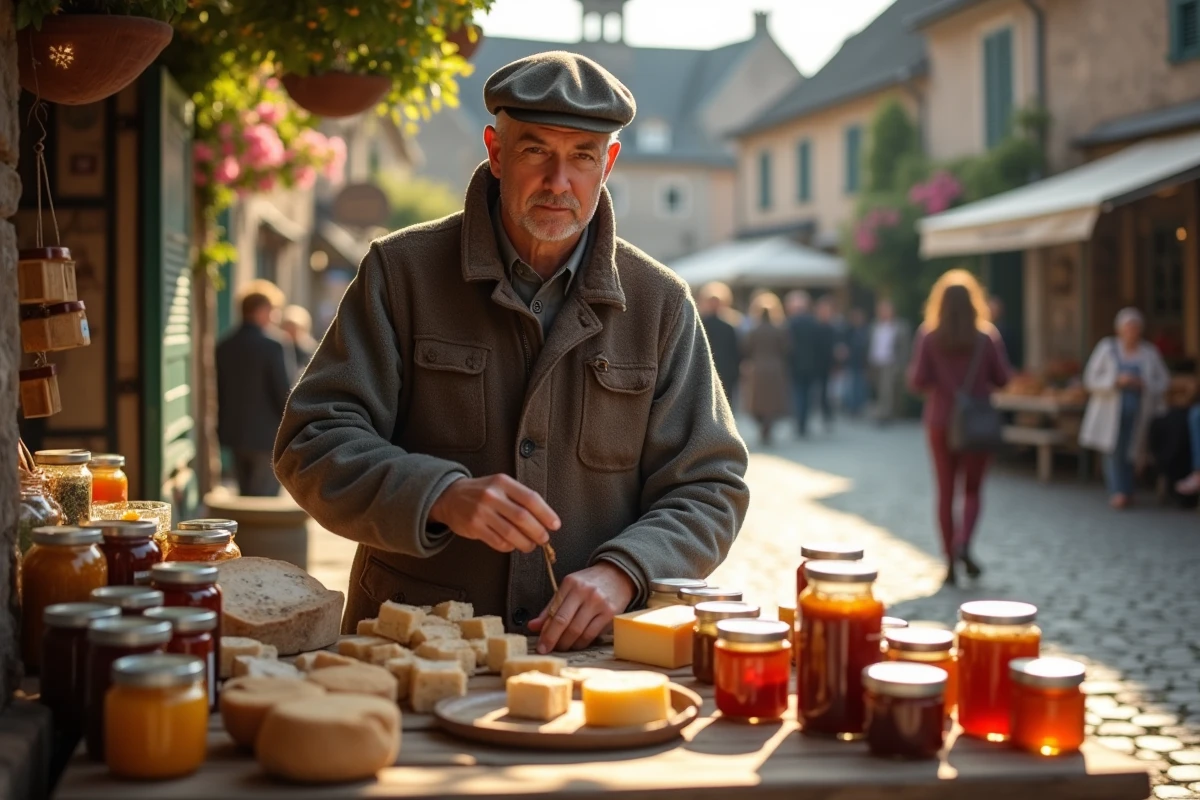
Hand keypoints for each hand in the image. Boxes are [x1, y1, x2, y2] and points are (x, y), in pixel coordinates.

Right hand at [428, 474, 559, 553]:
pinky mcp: (473, 526)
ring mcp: (481, 511)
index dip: (546, 514)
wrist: (449, 496)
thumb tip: (545, 518)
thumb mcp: (500, 485)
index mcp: (503, 482)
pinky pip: (497, 541)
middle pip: (522, 517)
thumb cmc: (482, 492)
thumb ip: (520, 497)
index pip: (530, 498)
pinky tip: (512, 545)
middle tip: (544, 539)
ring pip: (511, 532)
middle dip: (538, 532)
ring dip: (525, 543)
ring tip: (530, 545)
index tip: (555, 525)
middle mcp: (492, 495)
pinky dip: (509, 546)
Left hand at [528, 562, 634, 652]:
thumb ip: (551, 607)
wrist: (618, 575)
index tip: (540, 646)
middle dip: (554, 641)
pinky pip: (592, 634)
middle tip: (548, 650)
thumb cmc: (589, 583)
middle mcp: (585, 592)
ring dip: (568, 644)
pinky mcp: (611, 613)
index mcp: (571, 583)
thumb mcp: (569, 588)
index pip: (554, 612)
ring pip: (578, 631)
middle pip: (565, 623)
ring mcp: (599, 603)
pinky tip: (577, 643)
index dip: (546, 633)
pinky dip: (582, 643)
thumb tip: (532, 626)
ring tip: (562, 647)